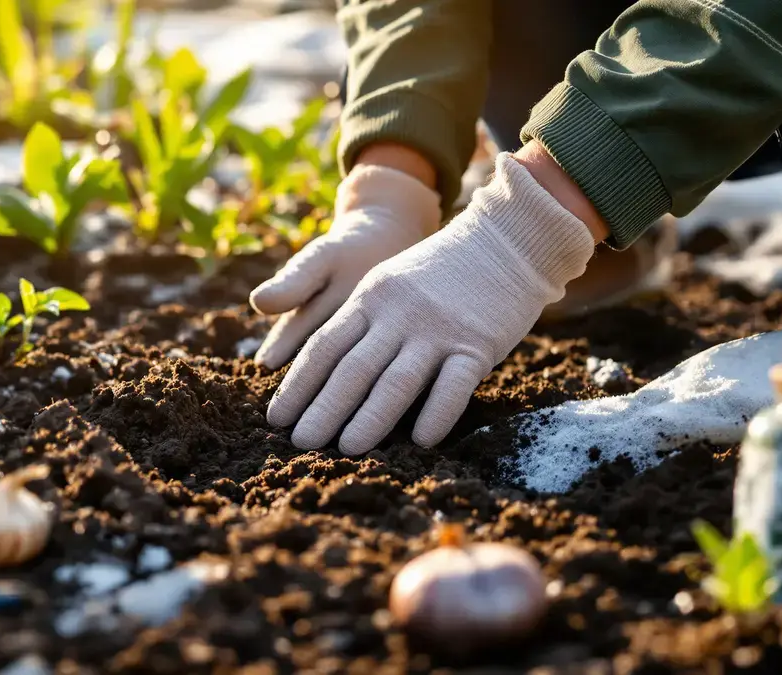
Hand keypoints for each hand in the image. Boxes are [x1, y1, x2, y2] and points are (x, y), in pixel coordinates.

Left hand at [267, 153, 596, 454]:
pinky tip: (422, 441)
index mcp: (370, 299)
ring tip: (347, 449)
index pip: (325, 347)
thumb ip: (358, 321)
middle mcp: (398, 315)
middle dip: (323, 408)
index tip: (276, 418)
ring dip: (371, 417)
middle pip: (354, 367)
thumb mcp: (388, 282)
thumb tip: (322, 370)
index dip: (298, 385)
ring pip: (398, 379)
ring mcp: (438, 330)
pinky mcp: (477, 343)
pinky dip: (437, 413)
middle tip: (300, 444)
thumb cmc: (441, 273)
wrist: (505, 240)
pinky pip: (454, 384)